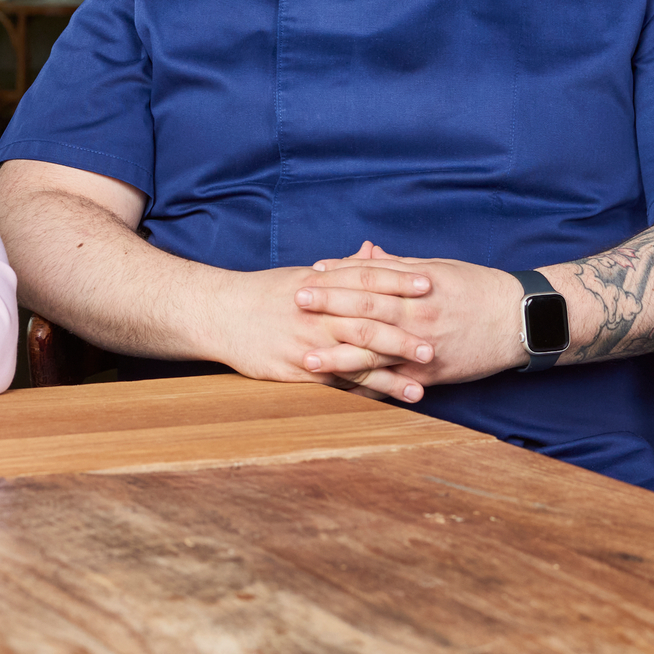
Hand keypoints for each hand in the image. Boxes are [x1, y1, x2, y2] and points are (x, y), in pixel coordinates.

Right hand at [196, 263, 436, 394]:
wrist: (219, 313)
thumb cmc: (265, 293)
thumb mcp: (303, 275)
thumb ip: (341, 268)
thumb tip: (372, 250)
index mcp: (318, 282)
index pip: (364, 278)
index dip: (398, 280)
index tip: (429, 284)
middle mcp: (315, 313)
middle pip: (365, 323)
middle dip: (402, 336)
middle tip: (435, 346)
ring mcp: (305, 342)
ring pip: (353, 360)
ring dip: (388, 376)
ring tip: (420, 387)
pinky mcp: (295, 369)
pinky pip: (334, 383)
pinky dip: (361, 393)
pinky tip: (383, 402)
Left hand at [295, 244, 526, 396]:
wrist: (519, 320)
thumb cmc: (477, 288)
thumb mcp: (438, 268)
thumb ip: (398, 265)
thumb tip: (363, 254)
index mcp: (417, 286)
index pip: (370, 279)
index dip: (337, 277)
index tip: (310, 274)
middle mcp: (418, 316)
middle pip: (365, 312)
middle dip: (328, 308)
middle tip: (295, 303)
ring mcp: (424, 348)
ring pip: (374, 352)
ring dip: (337, 355)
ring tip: (306, 357)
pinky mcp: (431, 376)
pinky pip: (395, 382)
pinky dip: (368, 386)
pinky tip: (343, 389)